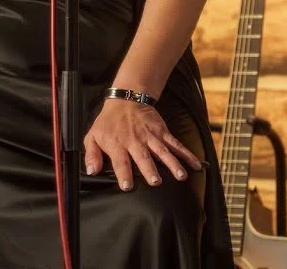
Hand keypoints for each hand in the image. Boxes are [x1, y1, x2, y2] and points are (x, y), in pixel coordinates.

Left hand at [83, 99, 201, 191]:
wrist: (125, 99)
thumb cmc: (108, 122)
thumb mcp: (93, 136)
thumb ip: (91, 155)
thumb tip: (91, 171)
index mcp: (117, 144)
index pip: (120, 161)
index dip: (123, 173)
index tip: (127, 186)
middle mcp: (135, 141)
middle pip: (143, 157)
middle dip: (150, 169)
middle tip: (156, 182)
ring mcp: (150, 136)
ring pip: (162, 151)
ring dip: (172, 163)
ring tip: (180, 176)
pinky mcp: (162, 132)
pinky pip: (175, 143)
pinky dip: (186, 154)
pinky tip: (195, 164)